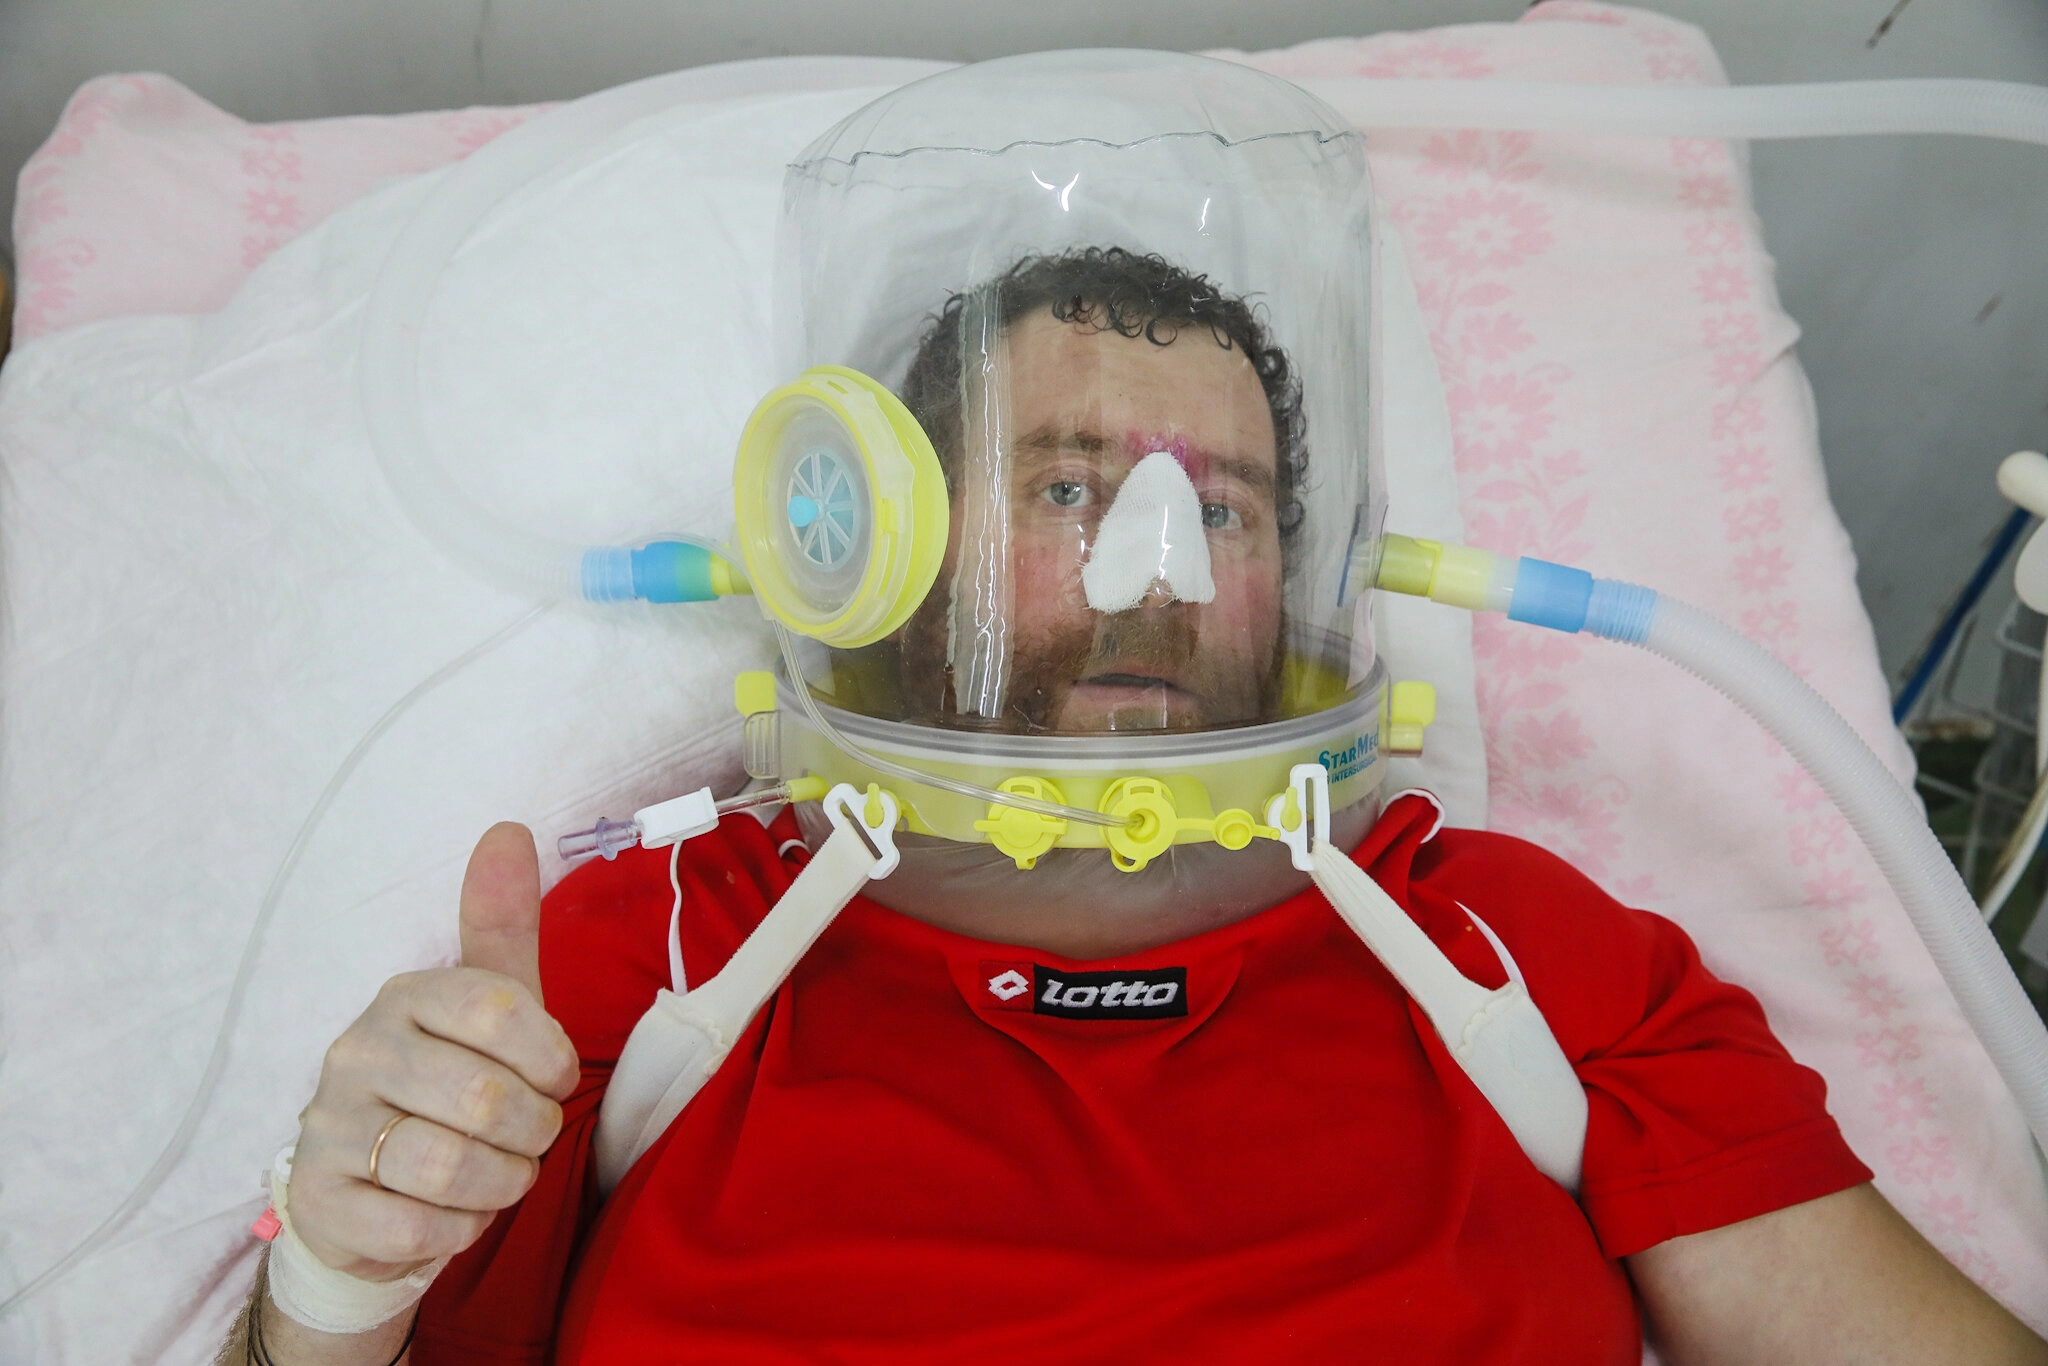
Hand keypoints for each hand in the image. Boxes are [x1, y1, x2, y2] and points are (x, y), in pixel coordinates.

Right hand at [284, 823, 580, 1280]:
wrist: (368, 1190)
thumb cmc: (445, 1082)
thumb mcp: (486, 1003)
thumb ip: (501, 923)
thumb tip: (508, 829)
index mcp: (405, 995)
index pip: (504, 1009)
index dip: (552, 1057)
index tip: (554, 1079)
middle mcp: (356, 1052)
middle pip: (486, 1097)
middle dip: (532, 1130)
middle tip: (527, 1135)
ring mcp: (328, 1128)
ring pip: (452, 1167)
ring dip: (502, 1183)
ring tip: (499, 1173)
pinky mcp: (319, 1203)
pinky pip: (418, 1229)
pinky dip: (459, 1229)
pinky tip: (453, 1211)